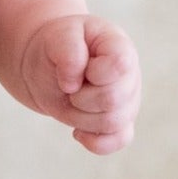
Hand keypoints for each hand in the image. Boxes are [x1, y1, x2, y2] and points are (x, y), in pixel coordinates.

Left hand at [19, 15, 140, 153]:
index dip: (93, 73)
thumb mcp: (57, 36)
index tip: (75, 69)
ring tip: (71, 101)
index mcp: (119, 47)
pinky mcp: (119, 122)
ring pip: (112, 123)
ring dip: (80, 117)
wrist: (47, 65)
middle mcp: (130, 75)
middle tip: (69, 87)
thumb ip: (68, 50)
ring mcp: (128, 100)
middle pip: (114, 100)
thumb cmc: (56, 46)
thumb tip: (74, 83)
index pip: (120, 65)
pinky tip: (77, 132)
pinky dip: (95, 142)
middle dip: (81, 98)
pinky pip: (119, 140)